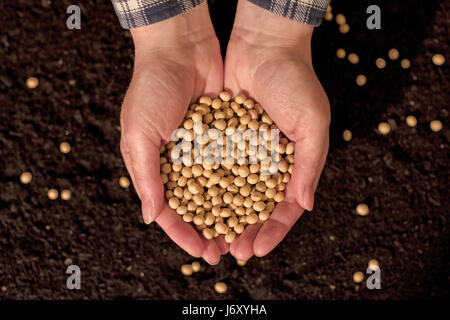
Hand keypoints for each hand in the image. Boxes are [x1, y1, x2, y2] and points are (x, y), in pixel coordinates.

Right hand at [120, 3, 226, 263]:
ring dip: (232, 211)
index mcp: (156, 166)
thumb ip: (146, 176)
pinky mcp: (225, 136)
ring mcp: (205, 150)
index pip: (171, 210)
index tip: (202, 253)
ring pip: (221, 189)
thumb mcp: (138, 134)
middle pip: (199, 206)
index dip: (185, 233)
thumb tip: (150, 218)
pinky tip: (259, 198)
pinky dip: (245, 181)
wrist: (179, 48)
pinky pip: (236, 163)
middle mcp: (182, 163)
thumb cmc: (150, 89)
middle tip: (229, 251)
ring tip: (247, 232)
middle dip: (213, 229)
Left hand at [224, 0, 329, 259]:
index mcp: (291, 165)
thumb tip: (305, 206)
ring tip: (210, 239)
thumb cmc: (296, 82)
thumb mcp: (313, 123)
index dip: (271, 231)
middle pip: (254, 206)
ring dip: (221, 217)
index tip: (256, 249)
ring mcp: (242, 152)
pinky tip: (194, 206)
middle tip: (230, 252)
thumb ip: (310, 165)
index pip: (283, 207)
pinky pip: (212, 167)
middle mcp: (265, 163)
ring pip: (230, 192)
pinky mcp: (221, 139)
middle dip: (243, 230)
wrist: (264, 45)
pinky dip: (205, 187)